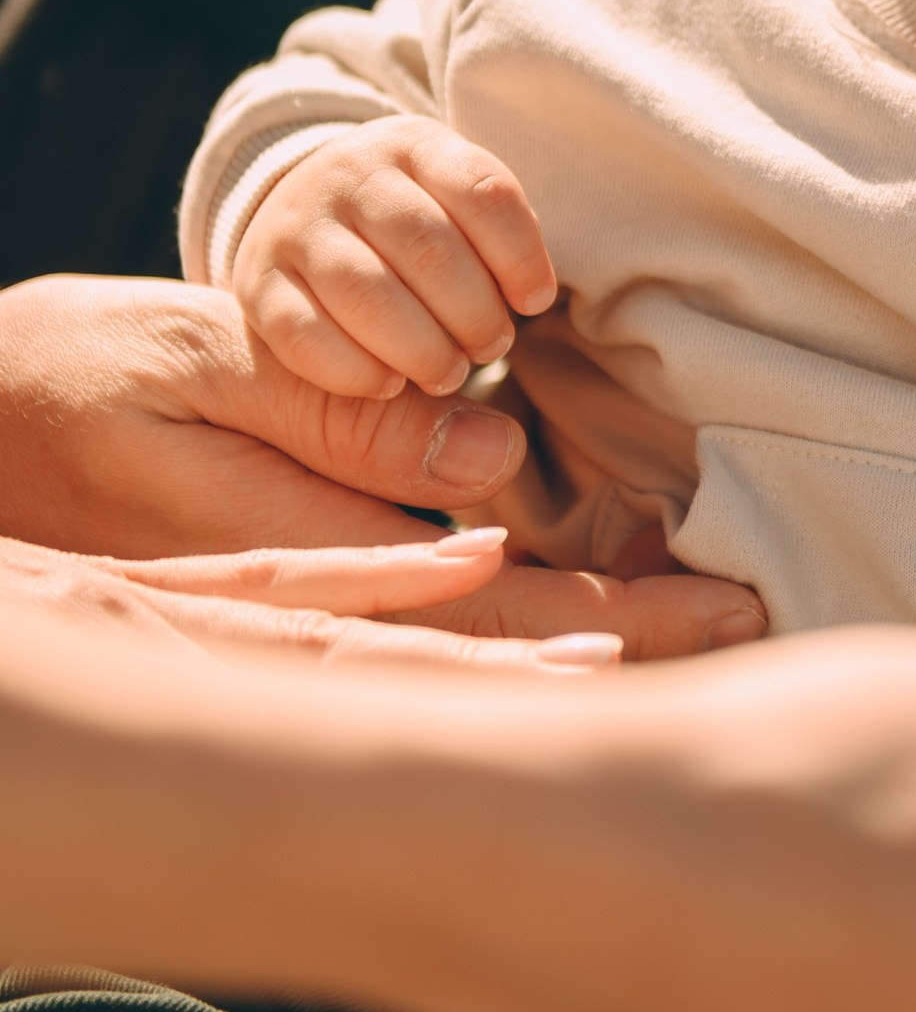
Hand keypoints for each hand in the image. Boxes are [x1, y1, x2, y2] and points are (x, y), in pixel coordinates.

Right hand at [0, 275, 766, 657]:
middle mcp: (308, 606)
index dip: (615, 618)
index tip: (725, 603)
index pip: (492, 606)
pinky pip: (402, 622)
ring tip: (691, 617)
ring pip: (460, 645)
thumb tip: (492, 472)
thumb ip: (339, 423)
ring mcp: (287, 612)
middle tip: (745, 616)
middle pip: (496, 641)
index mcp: (301, 550)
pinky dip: (499, 619)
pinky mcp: (271, 590)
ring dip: (577, 634)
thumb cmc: (75, 377)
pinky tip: (567, 607)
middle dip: (629, 637)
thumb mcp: (202, 367)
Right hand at [232, 115, 556, 398]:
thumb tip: (535, 300)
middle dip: (474, 312)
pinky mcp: (257, 281)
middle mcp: (350, 173)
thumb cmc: (419, 219)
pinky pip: (302, 333)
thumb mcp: (462, 203)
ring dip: (421, 347)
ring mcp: (297, 225)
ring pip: (367, 292)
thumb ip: (501, 237)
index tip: (536, 301)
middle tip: (492, 347)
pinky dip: (354, 371)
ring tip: (449, 372)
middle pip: (428, 247)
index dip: (520, 256)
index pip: (482, 191)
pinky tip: (389, 386)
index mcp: (417, 146)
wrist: (311, 208)